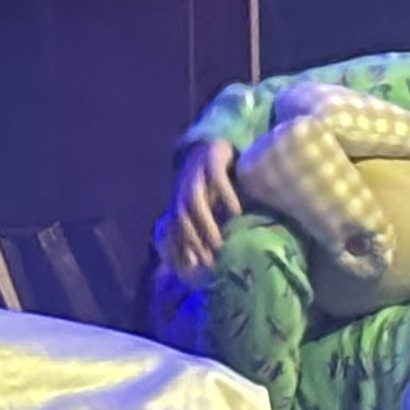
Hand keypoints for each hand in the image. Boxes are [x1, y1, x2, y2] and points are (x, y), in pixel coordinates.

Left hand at [155, 136, 242, 279]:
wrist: (211, 142)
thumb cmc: (210, 182)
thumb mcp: (201, 204)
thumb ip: (200, 226)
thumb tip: (199, 260)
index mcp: (178, 201)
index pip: (174, 229)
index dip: (180, 248)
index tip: (194, 268)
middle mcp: (184, 189)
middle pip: (182, 220)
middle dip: (192, 242)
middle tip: (208, 260)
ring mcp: (197, 174)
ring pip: (195, 203)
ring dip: (205, 225)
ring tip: (218, 243)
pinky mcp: (213, 160)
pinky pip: (217, 180)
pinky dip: (225, 196)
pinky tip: (235, 212)